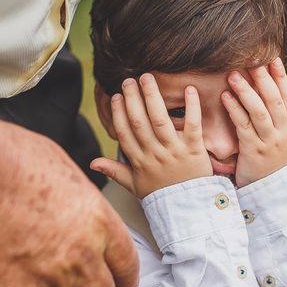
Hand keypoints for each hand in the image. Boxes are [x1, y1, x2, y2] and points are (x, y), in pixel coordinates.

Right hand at [90, 74, 211, 197]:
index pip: (124, 133)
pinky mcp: (194, 149)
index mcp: (139, 161)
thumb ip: (114, 171)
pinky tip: (189, 89)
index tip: (116, 96)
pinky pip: (192, 124)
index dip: (118, 113)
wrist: (188, 209)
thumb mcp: (134, 185)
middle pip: (139, 122)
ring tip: (147, 78)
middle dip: (132, 98)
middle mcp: (154, 154)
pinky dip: (191, 106)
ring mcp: (174, 151)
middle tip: (129, 80)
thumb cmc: (161, 195)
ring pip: (160, 119)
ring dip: (152, 96)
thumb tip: (91, 163)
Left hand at [221, 58, 286, 186]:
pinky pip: (243, 126)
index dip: (281, 78)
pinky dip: (234, 110)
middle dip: (263, 79)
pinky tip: (225, 97)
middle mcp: (283, 133)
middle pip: (273, 101)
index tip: (273, 59)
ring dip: (246, 91)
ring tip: (234, 75)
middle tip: (251, 61)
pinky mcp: (253, 151)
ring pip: (259, 111)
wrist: (271, 192)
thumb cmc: (278, 164)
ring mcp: (268, 142)